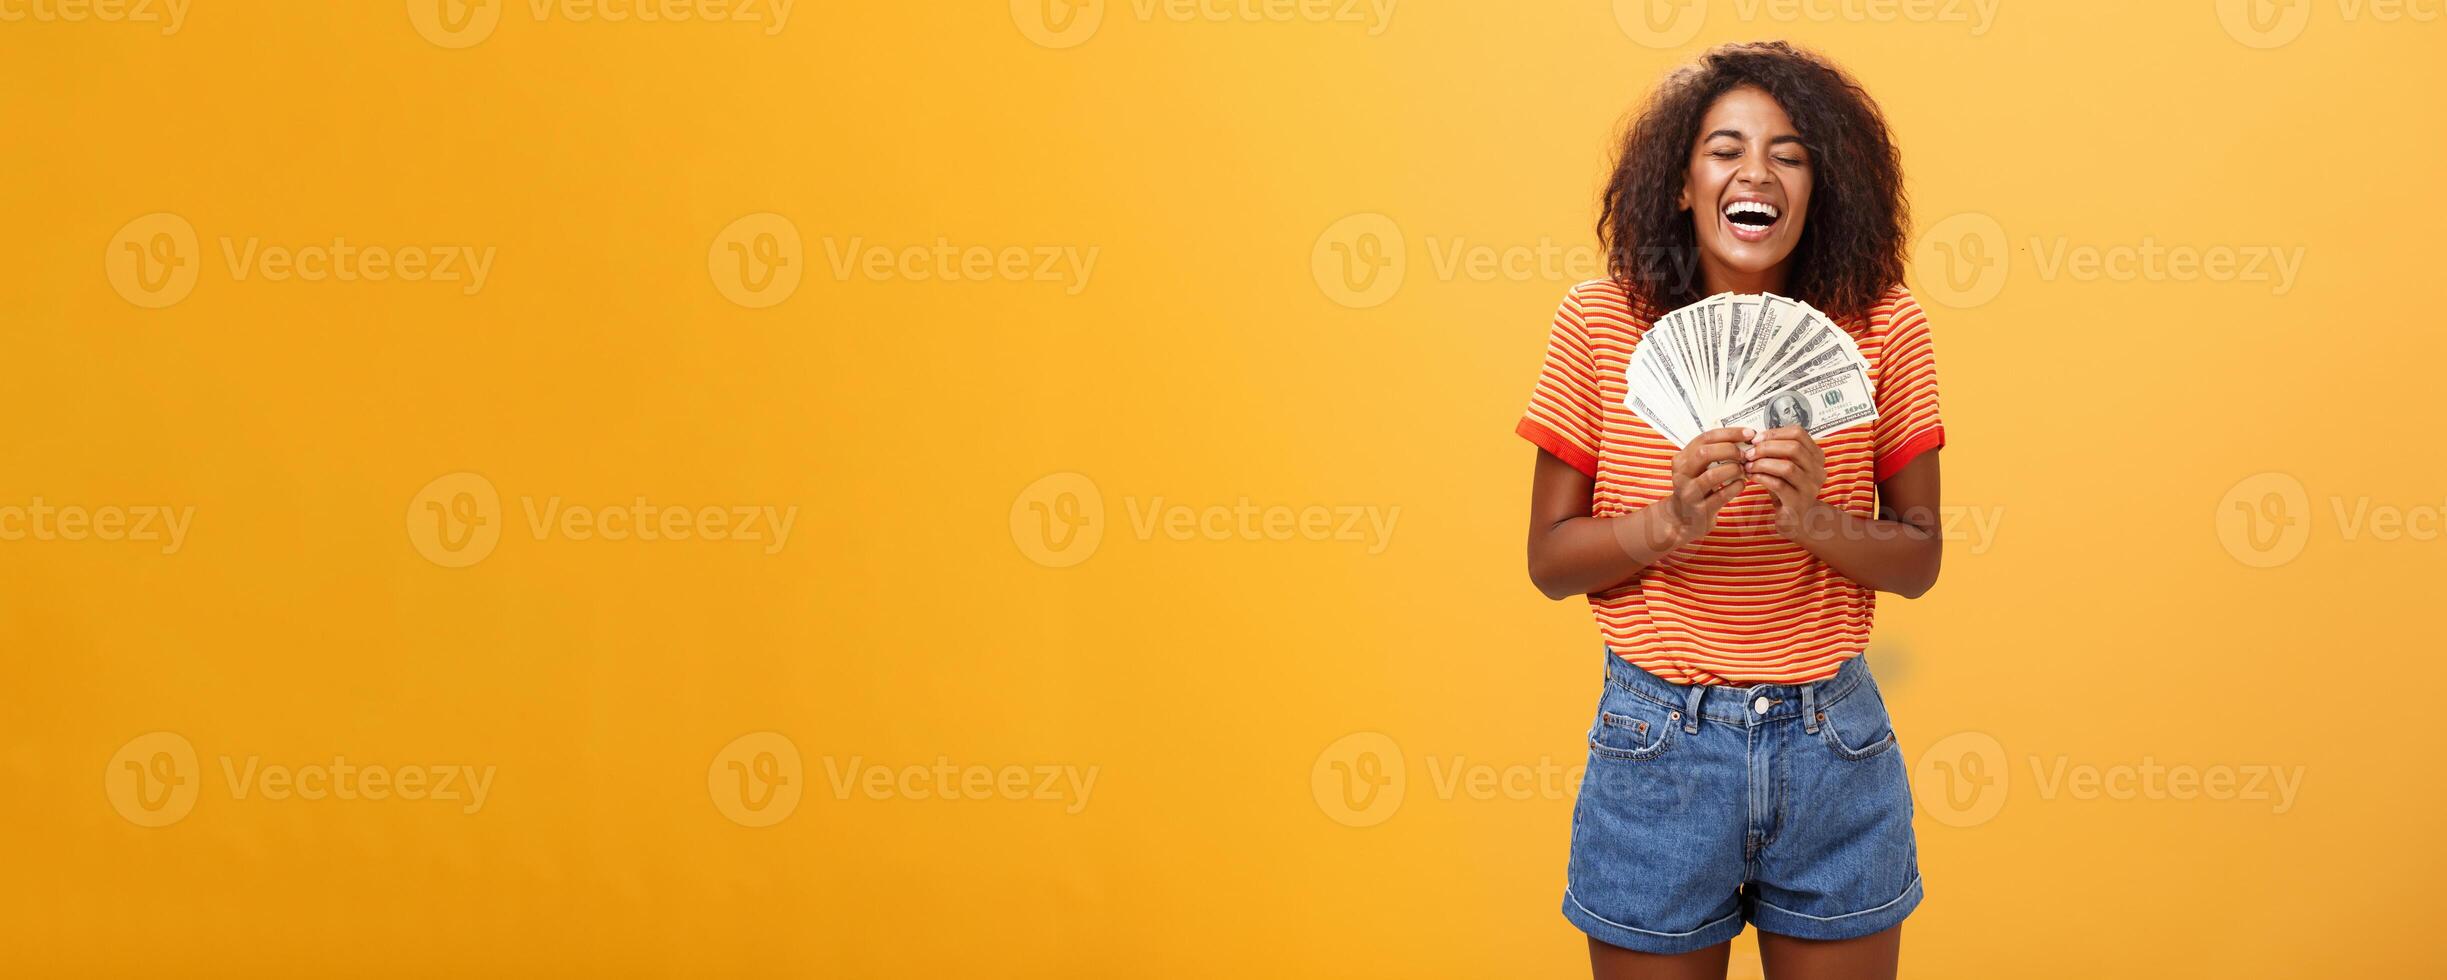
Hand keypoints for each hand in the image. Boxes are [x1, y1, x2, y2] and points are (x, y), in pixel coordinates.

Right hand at [1658, 427, 1753, 543]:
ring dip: (1733, 470)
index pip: (1705, 438)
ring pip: (1712, 475)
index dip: (1729, 433)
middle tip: (1745, 455)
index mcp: (1682, 459)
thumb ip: (1712, 454)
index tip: (1748, 433)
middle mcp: (1682, 474)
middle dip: (1730, 450)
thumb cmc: (1695, 489)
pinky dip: (1736, 487)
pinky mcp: (1699, 509)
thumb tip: (1742, 439)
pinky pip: (1721, 495)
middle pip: (1705, 453)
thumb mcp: (1696, 468)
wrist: (1681, 519)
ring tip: (1743, 471)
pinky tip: (1741, 485)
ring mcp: (1689, 492)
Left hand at [1742, 425, 1827, 535]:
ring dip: (1763, 463)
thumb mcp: (1785, 466)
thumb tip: (1753, 438)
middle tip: (1749, 453)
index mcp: (1816, 456)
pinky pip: (1779, 485)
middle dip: (1766, 447)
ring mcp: (1811, 487)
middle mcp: (1818, 470)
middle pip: (1794, 448)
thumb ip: (1776, 451)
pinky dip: (1762, 478)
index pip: (1798, 433)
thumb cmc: (1787, 488)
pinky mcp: (1799, 502)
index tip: (1756, 439)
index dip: (1775, 433)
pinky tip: (1752, 477)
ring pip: (1787, 467)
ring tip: (1748, 465)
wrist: (1796, 519)